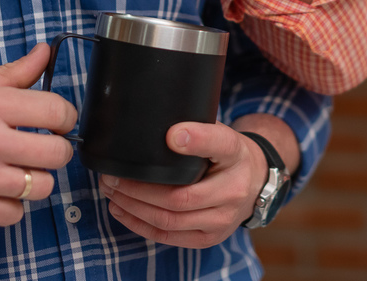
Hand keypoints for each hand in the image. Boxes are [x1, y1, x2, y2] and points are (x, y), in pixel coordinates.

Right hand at [0, 43, 77, 226]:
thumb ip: (12, 73)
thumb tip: (44, 52)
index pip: (58, 111)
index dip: (65, 117)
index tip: (55, 121)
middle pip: (58, 152)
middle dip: (55, 149)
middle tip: (38, 147)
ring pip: (43, 186)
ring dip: (35, 179)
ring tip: (14, 168)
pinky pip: (16, 214)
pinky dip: (10, 205)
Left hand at [99, 122, 267, 247]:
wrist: (254, 182)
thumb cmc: (227, 155)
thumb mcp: (220, 133)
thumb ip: (197, 129)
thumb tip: (160, 129)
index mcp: (236, 154)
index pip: (219, 145)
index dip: (196, 139)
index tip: (171, 134)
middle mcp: (233, 190)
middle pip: (181, 196)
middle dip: (139, 188)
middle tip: (112, 176)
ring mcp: (222, 220)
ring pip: (170, 220)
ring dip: (134, 208)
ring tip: (111, 192)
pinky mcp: (209, 238)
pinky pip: (168, 236)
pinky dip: (139, 224)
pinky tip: (121, 210)